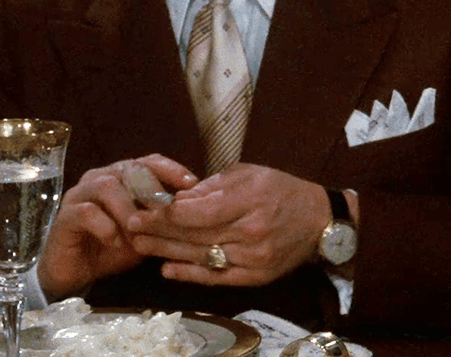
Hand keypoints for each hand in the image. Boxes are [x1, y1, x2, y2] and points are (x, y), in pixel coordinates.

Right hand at [38, 154, 197, 298]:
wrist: (76, 272)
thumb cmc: (115, 247)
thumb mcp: (147, 232)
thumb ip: (164, 218)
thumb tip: (198, 210)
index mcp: (123, 176)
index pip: (150, 162)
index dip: (172, 169)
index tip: (193, 184)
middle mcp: (101, 177)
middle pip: (130, 169)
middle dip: (152, 189)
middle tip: (167, 212)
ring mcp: (80, 194)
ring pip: (108, 186)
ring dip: (128, 208)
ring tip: (140, 229)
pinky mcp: (65, 216)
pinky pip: (87, 212)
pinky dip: (106, 226)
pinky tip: (116, 242)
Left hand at [126, 163, 332, 286]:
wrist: (320, 221)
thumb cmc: (283, 191)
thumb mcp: (250, 174)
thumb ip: (213, 186)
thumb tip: (178, 198)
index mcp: (250, 199)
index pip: (196, 212)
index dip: (164, 213)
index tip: (141, 209)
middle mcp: (251, 231)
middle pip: (193, 235)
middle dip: (157, 231)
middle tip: (131, 227)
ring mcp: (254, 257)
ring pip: (200, 257)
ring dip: (166, 252)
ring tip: (140, 246)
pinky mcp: (256, 276)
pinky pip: (216, 277)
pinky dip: (189, 274)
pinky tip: (167, 269)